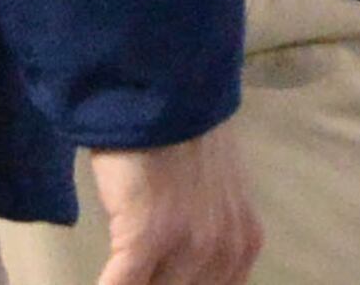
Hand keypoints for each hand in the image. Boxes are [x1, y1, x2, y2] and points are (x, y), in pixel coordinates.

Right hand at [93, 125, 263, 284]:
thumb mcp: (212, 200)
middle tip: (133, 273)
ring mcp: (191, 246)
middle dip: (154, 283)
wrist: (163, 94)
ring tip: (115, 276)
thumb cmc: (178, 142)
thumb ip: (205, 243)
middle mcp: (227, 251)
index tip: (157, 278)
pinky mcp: (149, 237)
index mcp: (244, 246)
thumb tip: (179, 278)